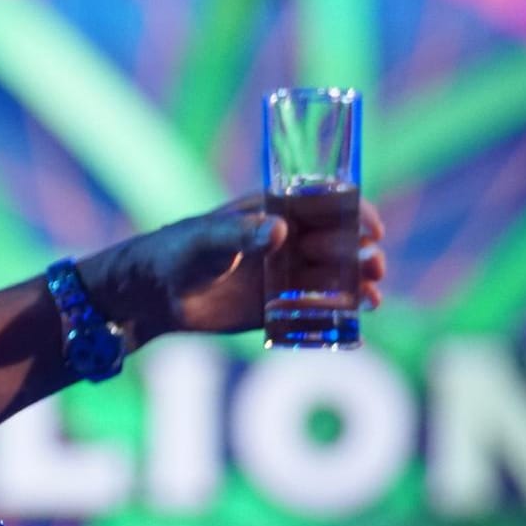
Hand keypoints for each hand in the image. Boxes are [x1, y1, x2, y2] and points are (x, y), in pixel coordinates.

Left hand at [77, 195, 386, 341]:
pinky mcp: (275, 308)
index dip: (356, 212)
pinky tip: (358, 320)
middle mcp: (286, 242)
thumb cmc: (176, 253)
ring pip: (334, 278)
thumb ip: (242, 235)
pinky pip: (316, 309)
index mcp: (274, 213)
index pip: (327, 205)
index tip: (372, 229)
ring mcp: (283, 275)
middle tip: (373, 268)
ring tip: (372, 297)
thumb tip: (280, 231)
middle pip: (340, 244)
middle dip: (363, 254)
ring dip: (359, 285)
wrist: (152, 295)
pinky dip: (339, 313)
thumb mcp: (208, 239)